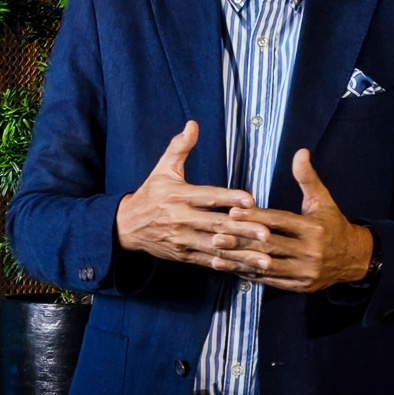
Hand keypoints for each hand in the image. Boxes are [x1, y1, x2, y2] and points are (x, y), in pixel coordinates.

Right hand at [116, 121, 268, 272]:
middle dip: (243, 231)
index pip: (208, 197)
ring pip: (217, 248)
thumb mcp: (163, 169)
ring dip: (242, 255)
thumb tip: (192, 124)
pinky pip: (209, 262)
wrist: (126, 227)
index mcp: (179, 196)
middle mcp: (181, 219)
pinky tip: (247, 270)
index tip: (251, 200)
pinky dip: (228, 266)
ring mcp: (183, 240)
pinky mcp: (184, 255)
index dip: (230, 198)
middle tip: (267, 234)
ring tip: (266, 260)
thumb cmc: (150, 193)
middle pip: (217, 225)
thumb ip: (179, 148)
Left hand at [213, 149, 372, 292]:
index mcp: (314, 228)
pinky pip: (271, 281)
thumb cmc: (333, 224)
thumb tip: (300, 152)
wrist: (354, 259)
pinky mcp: (300, 286)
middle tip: (216, 234)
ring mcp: (305, 272)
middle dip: (241, 239)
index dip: (255, 216)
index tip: (233, 211)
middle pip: (269, 245)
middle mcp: (310, 252)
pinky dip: (250, 274)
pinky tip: (232, 268)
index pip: (279, 221)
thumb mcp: (323, 200)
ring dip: (240, 260)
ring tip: (217, 254)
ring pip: (267, 266)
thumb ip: (308, 178)